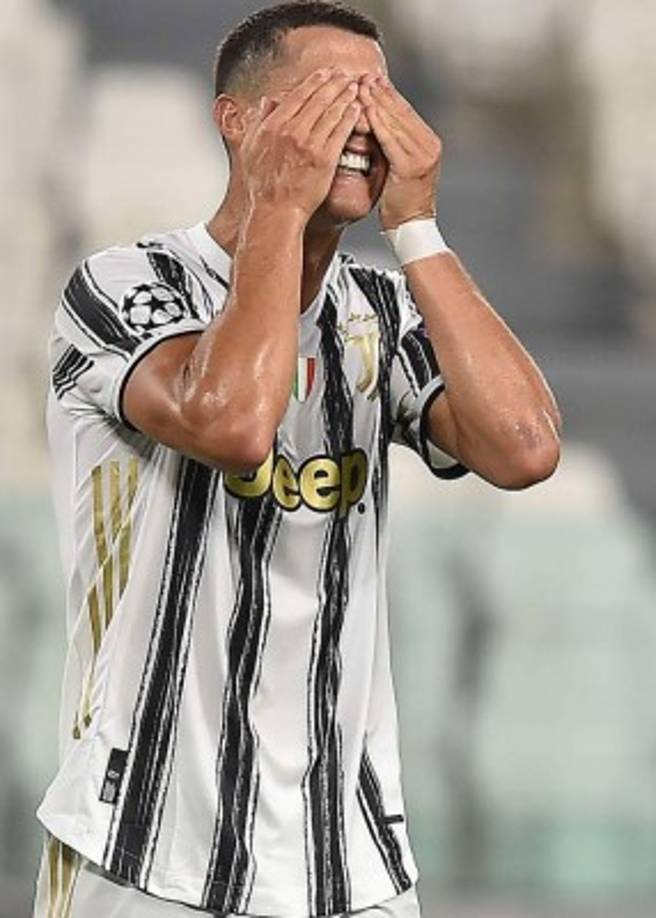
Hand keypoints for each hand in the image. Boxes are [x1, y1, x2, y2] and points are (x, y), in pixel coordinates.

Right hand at [239, 68, 362, 221]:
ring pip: (331, 112)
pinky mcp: (324, 159)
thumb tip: (267, 102)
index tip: (325, 73)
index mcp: (273, 126)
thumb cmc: (262, 185)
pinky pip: (339, 132)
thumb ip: (259, 121)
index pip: (298, 95)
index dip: (315, 81)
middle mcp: (291, 132)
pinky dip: (349, 118)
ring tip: (355, 88)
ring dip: (345, 96)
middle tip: (345, 74)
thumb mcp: (250, 148)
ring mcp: (309, 145)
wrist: (274, 211)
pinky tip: (357, 110)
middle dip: (334, 83)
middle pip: (318, 99)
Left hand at [360, 77, 441, 229]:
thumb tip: (377, 122)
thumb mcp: (399, 167)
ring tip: (360, 87)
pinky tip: (366, 111)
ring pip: (396, 122)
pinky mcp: (411, 167)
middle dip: (381, 93)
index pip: (406, 112)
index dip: (388, 94)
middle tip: (363, 75)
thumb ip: (393, 144)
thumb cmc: (401, 202)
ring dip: (376, 102)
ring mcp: (422, 156)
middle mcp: (429, 146)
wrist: (411, 227)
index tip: (371, 79)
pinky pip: (391, 140)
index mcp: (427, 143)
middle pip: (401, 112)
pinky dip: (377, 124)